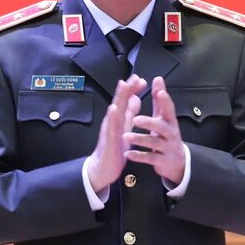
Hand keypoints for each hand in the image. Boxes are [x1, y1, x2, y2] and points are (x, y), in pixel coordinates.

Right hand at [86, 76, 146, 192]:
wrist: (104, 168)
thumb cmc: (115, 147)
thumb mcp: (125, 127)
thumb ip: (130, 113)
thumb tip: (136, 98)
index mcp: (119, 118)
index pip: (126, 101)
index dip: (132, 90)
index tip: (140, 79)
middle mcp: (113, 121)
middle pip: (120, 101)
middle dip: (127, 89)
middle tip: (134, 77)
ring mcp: (109, 130)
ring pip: (114, 111)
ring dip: (119, 98)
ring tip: (123, 86)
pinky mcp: (108, 140)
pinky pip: (110, 128)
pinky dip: (112, 117)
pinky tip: (114, 109)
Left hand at [124, 76, 187, 183]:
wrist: (177, 162)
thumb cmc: (167, 136)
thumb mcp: (165, 118)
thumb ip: (160, 100)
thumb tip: (158, 79)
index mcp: (170, 122)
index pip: (169, 110)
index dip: (165, 101)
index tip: (159, 92)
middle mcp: (171, 134)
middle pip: (162, 127)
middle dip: (150, 122)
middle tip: (135, 119)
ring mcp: (167, 148)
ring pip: (154, 143)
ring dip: (139, 139)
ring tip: (125, 136)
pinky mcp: (162, 161)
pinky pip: (150, 158)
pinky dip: (138, 156)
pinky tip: (127, 153)